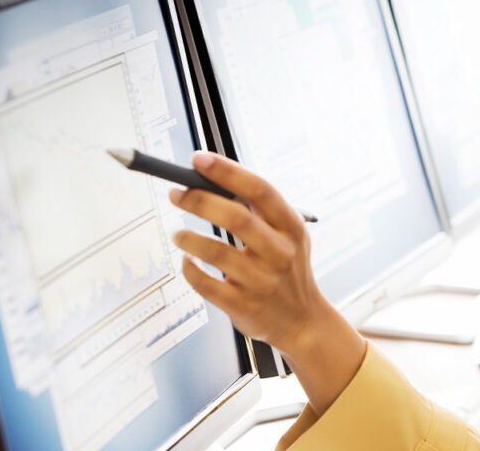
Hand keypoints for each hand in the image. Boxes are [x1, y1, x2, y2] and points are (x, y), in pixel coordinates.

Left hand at [169, 151, 318, 347]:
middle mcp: (280, 253)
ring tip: (178, 234)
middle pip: (236, 218)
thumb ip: (261, 211)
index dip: (227, 172)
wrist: (302, 321)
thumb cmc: (288, 271)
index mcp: (291, 228)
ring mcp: (262, 281)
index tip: (199, 159)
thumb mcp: (290, 236)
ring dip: (189, 238)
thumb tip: (215, 180)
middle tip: (177, 194)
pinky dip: (189, 269)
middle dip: (200, 201)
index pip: (260, 191)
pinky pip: (205, 284)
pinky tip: (187, 261)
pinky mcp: (243, 306)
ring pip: (216, 252)